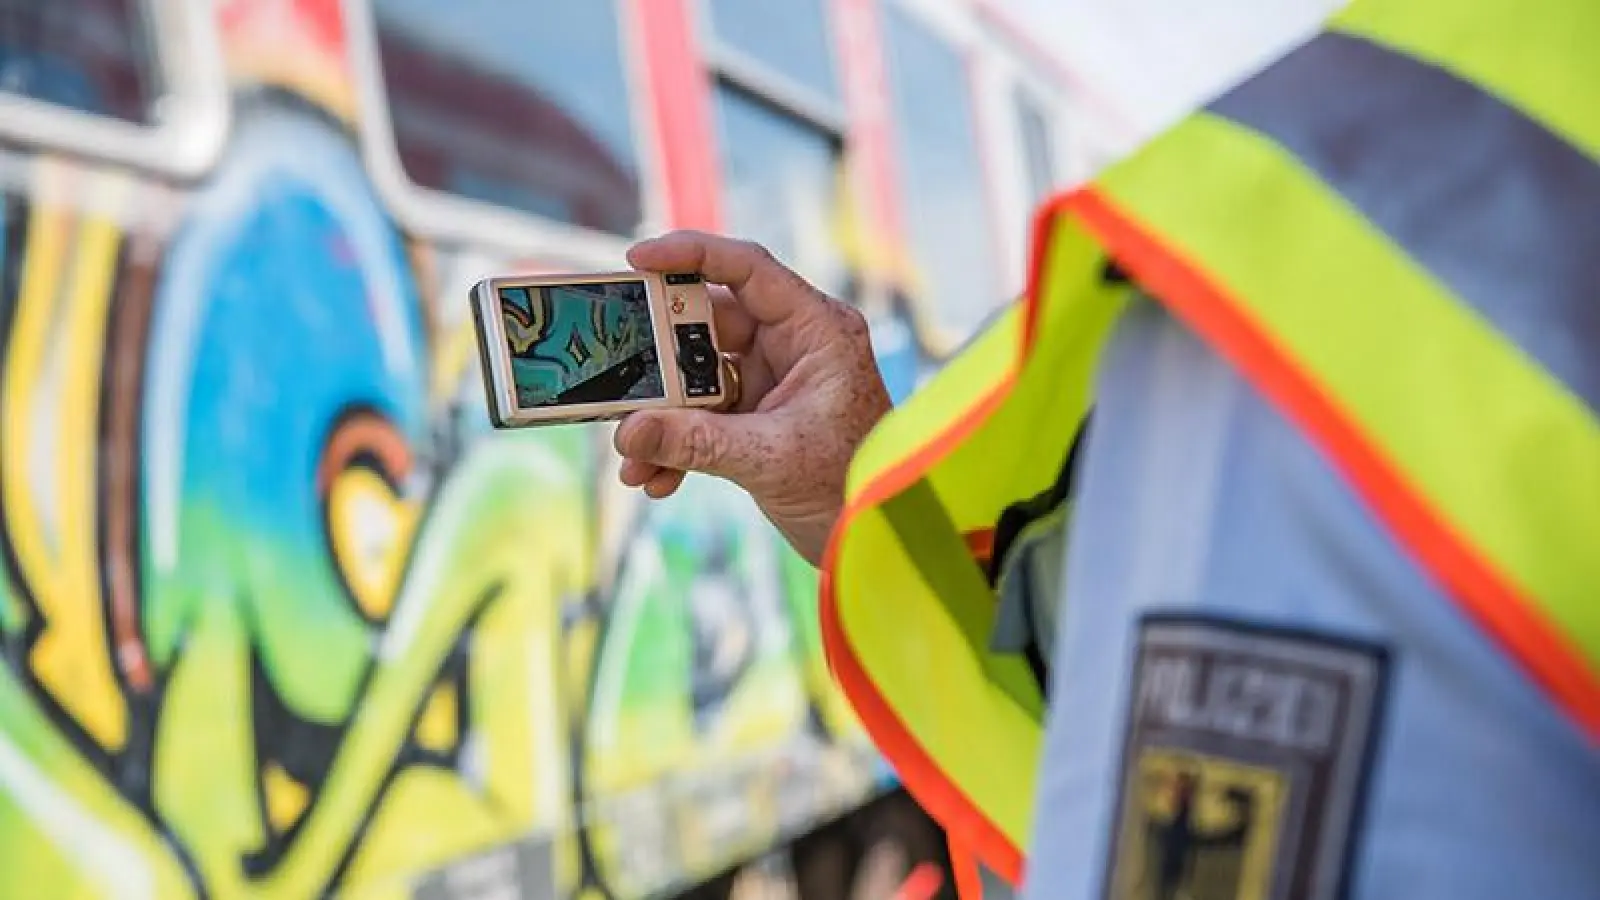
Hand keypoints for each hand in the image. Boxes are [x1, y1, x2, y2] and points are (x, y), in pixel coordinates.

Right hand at [613, 231, 892, 564]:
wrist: (876, 540)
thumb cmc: (852, 487)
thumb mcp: (769, 459)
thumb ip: (696, 443)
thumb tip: (628, 433)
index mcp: (817, 331)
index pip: (749, 270)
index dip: (692, 254)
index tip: (637, 258)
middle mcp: (795, 346)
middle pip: (708, 325)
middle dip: (658, 359)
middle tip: (614, 372)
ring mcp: (774, 381)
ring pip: (697, 377)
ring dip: (661, 416)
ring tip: (632, 454)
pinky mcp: (759, 418)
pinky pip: (704, 416)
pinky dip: (676, 444)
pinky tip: (653, 478)